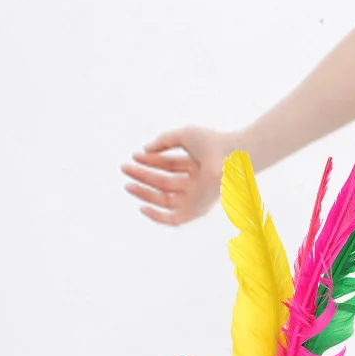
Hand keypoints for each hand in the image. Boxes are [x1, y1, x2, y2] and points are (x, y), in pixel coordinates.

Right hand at [122, 124, 236, 225]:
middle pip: (164, 181)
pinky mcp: (197, 210)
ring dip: (145, 192)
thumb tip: (144, 149)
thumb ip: (163, 141)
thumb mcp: (183, 136)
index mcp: (198, 165)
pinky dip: (158, 216)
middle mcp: (198, 182)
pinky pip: (175, 219)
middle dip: (143, 175)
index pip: (169, 165)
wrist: (229, 156)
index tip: (134, 156)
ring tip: (128, 184)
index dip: (151, 160)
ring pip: (166, 198)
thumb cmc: (212, 143)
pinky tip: (142, 207)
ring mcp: (197, 196)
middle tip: (125, 168)